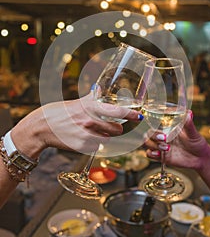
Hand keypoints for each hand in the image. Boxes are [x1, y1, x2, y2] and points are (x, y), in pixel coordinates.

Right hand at [11, 92, 142, 156]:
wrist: (43, 126)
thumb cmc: (60, 112)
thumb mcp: (77, 103)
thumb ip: (91, 98)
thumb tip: (99, 89)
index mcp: (90, 107)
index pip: (117, 112)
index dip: (131, 115)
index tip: (139, 116)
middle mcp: (90, 120)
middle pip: (116, 129)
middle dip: (116, 129)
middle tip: (112, 127)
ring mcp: (86, 135)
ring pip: (107, 139)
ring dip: (104, 137)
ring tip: (93, 132)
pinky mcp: (82, 147)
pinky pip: (96, 148)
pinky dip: (93, 145)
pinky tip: (84, 139)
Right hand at [144, 111, 208, 170]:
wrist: (200, 158)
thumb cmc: (197, 142)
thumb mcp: (193, 133)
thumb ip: (189, 124)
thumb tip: (188, 113)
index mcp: (168, 126)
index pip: (154, 121)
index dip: (147, 119)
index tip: (148, 120)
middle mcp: (162, 135)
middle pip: (148, 132)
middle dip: (153, 135)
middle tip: (164, 138)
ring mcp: (160, 145)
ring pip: (147, 142)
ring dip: (154, 144)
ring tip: (167, 148)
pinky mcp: (161, 156)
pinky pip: (149, 154)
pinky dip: (152, 153)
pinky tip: (160, 154)